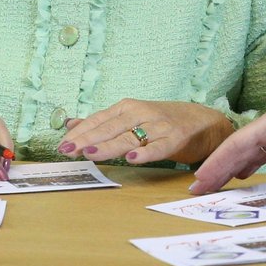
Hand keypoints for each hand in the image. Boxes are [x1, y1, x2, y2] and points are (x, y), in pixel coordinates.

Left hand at [58, 99, 232, 165]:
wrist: (204, 122)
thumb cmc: (164, 121)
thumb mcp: (131, 117)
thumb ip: (102, 122)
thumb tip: (70, 124)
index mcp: (128, 108)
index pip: (99, 120)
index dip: (80, 133)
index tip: (62, 145)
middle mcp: (141, 113)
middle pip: (110, 128)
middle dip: (87, 140)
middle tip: (67, 151)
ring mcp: (159, 126)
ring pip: (129, 137)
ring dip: (108, 145)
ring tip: (89, 153)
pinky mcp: (176, 139)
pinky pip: (159, 147)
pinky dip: (146, 152)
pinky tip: (132, 158)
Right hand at [189, 42, 265, 193]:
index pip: (237, 143)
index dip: (216, 162)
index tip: (198, 180)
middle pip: (238, 149)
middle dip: (217, 168)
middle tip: (198, 190)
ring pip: (250, 152)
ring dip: (231, 168)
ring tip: (215, 186)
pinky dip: (252, 165)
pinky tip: (245, 175)